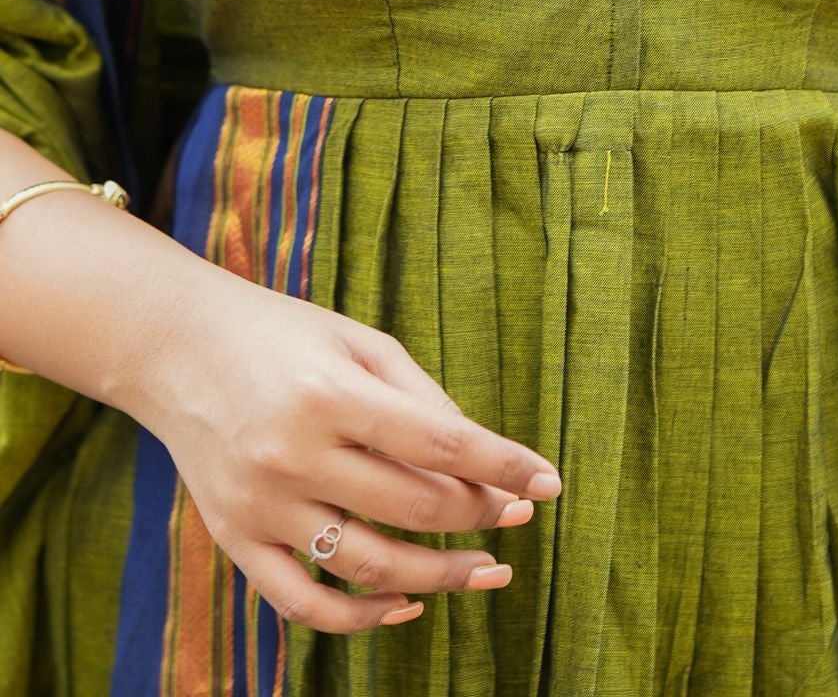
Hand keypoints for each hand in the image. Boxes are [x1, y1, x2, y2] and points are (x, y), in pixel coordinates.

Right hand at [136, 267, 560, 633]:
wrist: (174, 347)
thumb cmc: (283, 334)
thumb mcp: (359, 341)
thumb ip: (422, 398)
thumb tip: (482, 459)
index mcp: (332, 392)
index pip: (441, 445)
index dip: (504, 466)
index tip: (548, 483)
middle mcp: (295, 454)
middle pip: (413, 509)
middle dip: (481, 516)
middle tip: (519, 516)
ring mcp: (261, 505)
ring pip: (369, 567)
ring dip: (441, 576)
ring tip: (487, 569)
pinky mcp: (235, 539)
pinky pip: (304, 604)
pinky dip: (362, 617)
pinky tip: (410, 602)